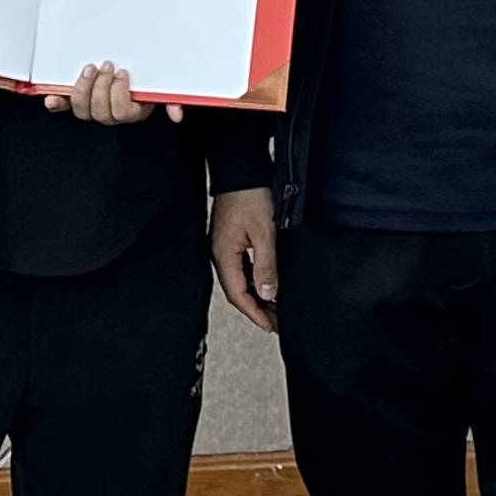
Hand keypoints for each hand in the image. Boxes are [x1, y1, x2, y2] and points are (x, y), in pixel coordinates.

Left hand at [40, 62, 180, 124]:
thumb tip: (176, 114)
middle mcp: (110, 113)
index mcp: (131, 110)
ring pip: (82, 110)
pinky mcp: (76, 100)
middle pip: (100, 112)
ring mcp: (92, 108)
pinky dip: (57, 104)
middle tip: (106, 66)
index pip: (122, 112)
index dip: (119, 95)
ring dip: (82, 89)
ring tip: (89, 69)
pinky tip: (51, 99)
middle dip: (101, 87)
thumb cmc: (145, 80)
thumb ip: (170, 98)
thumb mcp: (160, 87)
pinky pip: (65, 107)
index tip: (123, 73)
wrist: (131, 70)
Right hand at [208, 186, 278, 331]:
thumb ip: (266, 266)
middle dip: (256, 309)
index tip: (270, 326)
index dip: (255, 313)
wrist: (242, 169)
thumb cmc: (250, 195)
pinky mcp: (229, 238)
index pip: (238, 294)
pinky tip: (266, 284)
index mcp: (223, 254)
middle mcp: (219, 253)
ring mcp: (223, 246)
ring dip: (255, 295)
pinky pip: (240, 267)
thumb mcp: (264, 233)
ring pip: (239, 280)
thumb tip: (268, 294)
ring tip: (274, 307)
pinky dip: (253, 280)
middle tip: (276, 322)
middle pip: (236, 291)